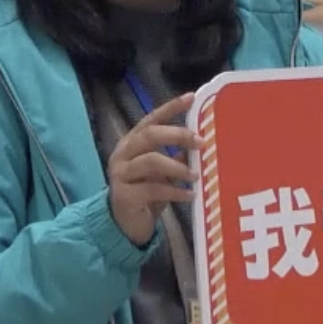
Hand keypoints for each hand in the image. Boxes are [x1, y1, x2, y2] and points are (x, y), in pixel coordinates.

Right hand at [106, 92, 197, 247]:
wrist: (124, 225)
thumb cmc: (146, 195)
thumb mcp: (163, 173)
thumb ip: (176, 157)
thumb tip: (200, 144)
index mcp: (132, 143)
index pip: (151, 119)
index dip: (170, 108)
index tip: (191, 98)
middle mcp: (123, 154)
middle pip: (150, 135)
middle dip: (178, 135)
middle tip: (201, 143)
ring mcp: (120, 174)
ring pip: (151, 161)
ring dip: (178, 167)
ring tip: (196, 175)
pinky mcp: (124, 195)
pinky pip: (153, 188)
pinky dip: (175, 191)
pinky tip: (190, 195)